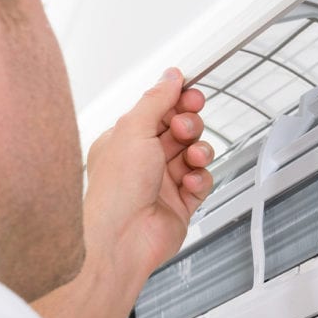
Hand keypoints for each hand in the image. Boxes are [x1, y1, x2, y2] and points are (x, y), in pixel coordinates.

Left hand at [84, 68, 214, 281]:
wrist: (121, 241)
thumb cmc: (115, 191)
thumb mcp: (134, 130)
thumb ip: (156, 100)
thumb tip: (170, 76)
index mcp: (125, 140)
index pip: (158, 111)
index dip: (178, 101)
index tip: (192, 94)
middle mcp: (143, 161)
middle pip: (180, 130)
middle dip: (189, 125)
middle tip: (185, 129)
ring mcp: (163, 183)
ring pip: (195, 154)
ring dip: (199, 152)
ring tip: (192, 158)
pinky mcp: (181, 204)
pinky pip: (202, 182)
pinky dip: (200, 179)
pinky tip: (189, 183)